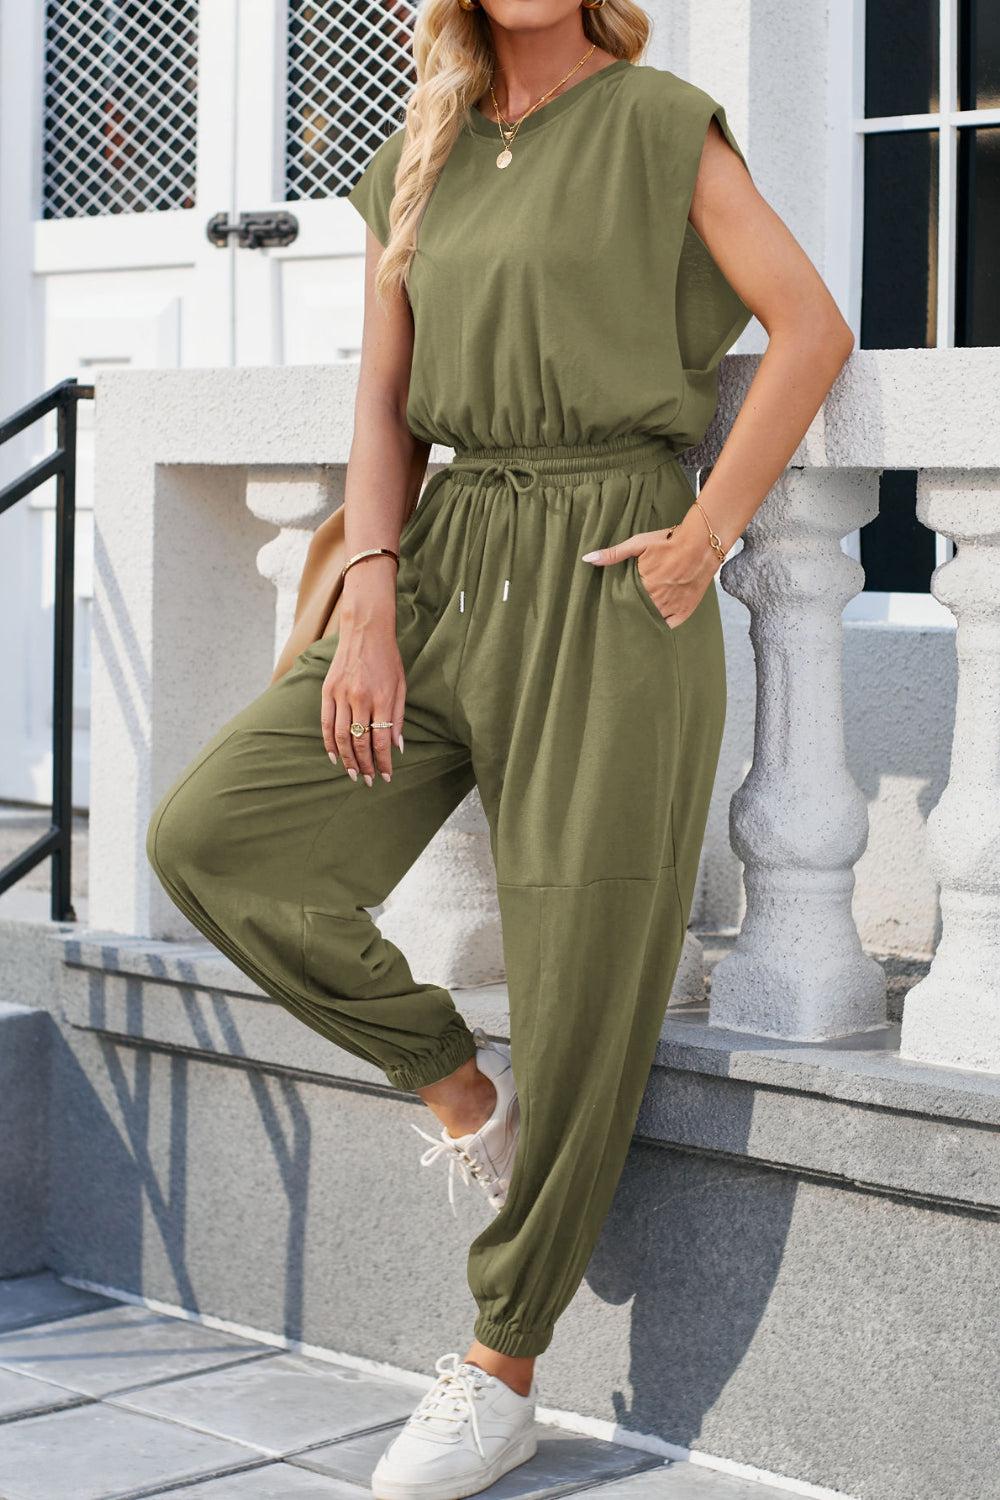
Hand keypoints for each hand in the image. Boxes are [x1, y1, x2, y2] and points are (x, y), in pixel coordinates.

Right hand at [322, 561, 404, 784]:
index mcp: (382, 698)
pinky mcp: (328, 690)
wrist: (366, 630)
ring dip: (347, 759)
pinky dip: (329, 743)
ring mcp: (341, 694)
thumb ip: (398, 718)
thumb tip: (396, 747)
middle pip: (360, 742)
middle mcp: (361, 698)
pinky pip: (326, 723)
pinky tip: (335, 756)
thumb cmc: (388, 659)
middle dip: (365, 765)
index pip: (381, 740)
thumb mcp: (401, 686)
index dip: (383, 762)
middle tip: (368, 780)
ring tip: (353, 774)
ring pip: (341, 736)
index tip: (385, 776)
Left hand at [582, 508, 720, 627]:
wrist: (702, 543)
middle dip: (629, 612)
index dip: (617, 603)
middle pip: (637, 612)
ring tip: (634, 618)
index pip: (624, 601)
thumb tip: (587, 559)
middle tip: (620, 614)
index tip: (611, 604)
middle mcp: (658, 599)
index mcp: (644, 584)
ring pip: (652, 620)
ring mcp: (673, 606)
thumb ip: (613, 554)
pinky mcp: (686, 610)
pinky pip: (670, 625)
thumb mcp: (639, 543)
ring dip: (643, 619)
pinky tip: (653, 620)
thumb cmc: (669, 541)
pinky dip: (661, 624)